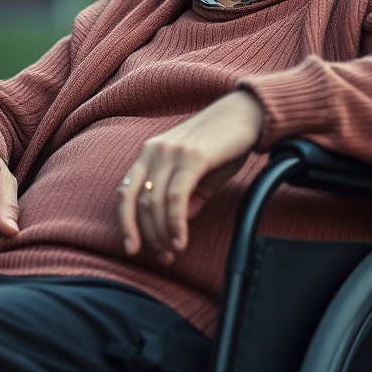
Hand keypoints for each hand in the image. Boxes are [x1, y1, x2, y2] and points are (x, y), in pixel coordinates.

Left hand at [116, 90, 263, 264]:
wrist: (246, 114)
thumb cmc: (223, 145)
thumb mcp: (197, 174)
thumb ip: (184, 198)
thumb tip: (174, 225)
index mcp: (149, 154)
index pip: (124, 193)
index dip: (125, 223)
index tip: (133, 248)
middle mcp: (154, 151)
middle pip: (137, 202)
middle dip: (147, 236)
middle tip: (163, 257)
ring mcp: (171, 152)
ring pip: (154, 203)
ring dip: (162, 234)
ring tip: (174, 252)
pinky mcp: (191, 157)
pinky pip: (176, 198)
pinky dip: (176, 224)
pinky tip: (181, 240)